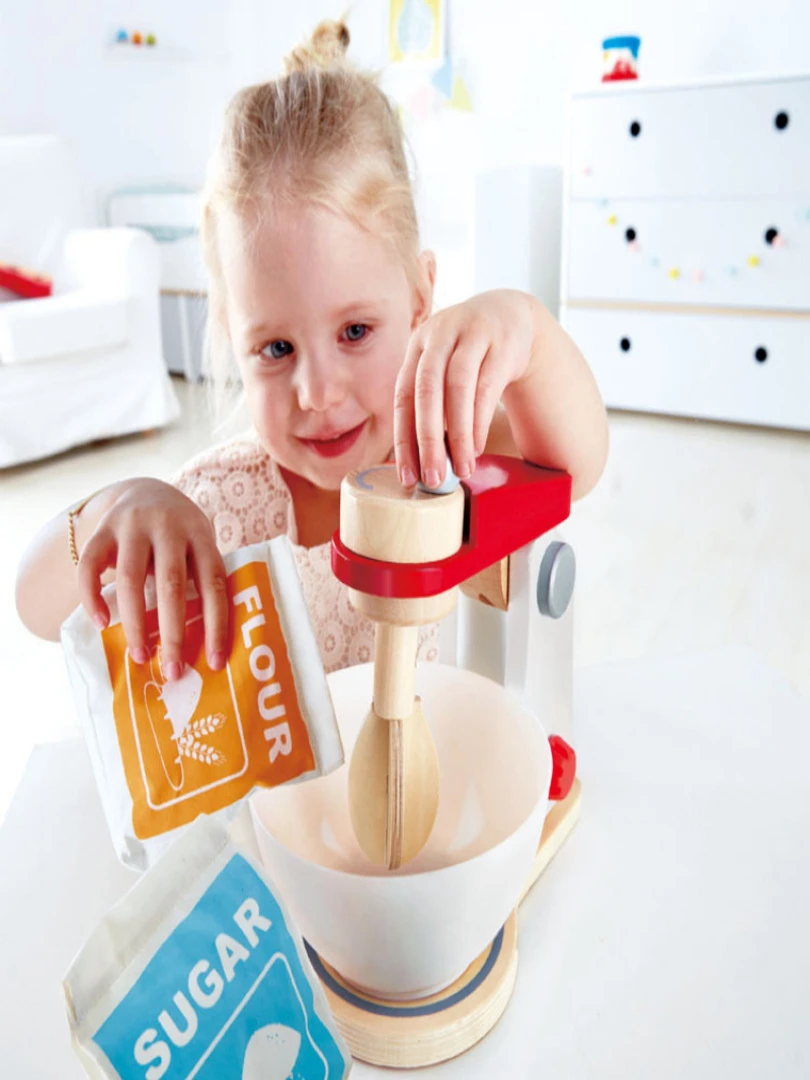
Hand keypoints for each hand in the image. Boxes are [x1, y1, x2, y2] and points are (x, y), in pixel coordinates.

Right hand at [76, 480, 227, 678]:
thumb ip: (199, 582)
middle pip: (171, 584)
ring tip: (140, 657)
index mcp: (200, 535)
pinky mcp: (102, 530)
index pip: (213, 583)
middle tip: (173, 671)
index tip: (215, 662)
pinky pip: (90, 566)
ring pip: (131, 579)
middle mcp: (168, 527)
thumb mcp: (199, 548)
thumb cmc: (180, 537)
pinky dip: (92, 597)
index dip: (216, 624)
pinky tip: (101, 623)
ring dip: (135, 624)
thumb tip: (205, 648)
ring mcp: (132, 525)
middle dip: (173, 633)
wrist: (146, 491)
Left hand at [393, 290, 534, 486]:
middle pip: (427, 392)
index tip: (406, 475)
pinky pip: (487, 388)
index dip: (403, 439)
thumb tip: (418, 461)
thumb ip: (430, 403)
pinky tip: (476, 448)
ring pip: (458, 390)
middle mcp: (440, 336)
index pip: (403, 397)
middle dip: (427, 441)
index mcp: (417, 345)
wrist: (512, 316)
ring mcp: (471, 336)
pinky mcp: (501, 344)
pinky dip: (479, 422)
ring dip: (458, 436)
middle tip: (432, 479)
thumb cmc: (471, 354)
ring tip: (461, 470)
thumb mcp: (444, 367)